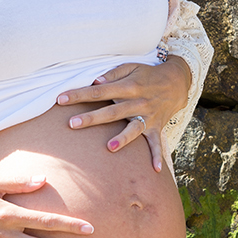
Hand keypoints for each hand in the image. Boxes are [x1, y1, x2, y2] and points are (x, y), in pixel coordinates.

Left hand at [56, 59, 191, 171]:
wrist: (177, 81)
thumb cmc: (147, 74)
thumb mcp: (130, 67)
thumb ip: (112, 74)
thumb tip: (95, 82)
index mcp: (129, 86)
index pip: (100, 91)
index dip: (80, 94)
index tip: (61, 99)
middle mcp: (138, 102)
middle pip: (112, 112)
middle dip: (92, 118)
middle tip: (72, 123)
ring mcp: (148, 116)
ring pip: (133, 128)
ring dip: (122, 138)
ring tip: (108, 148)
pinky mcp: (157, 126)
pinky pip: (156, 142)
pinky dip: (157, 155)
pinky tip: (155, 170)